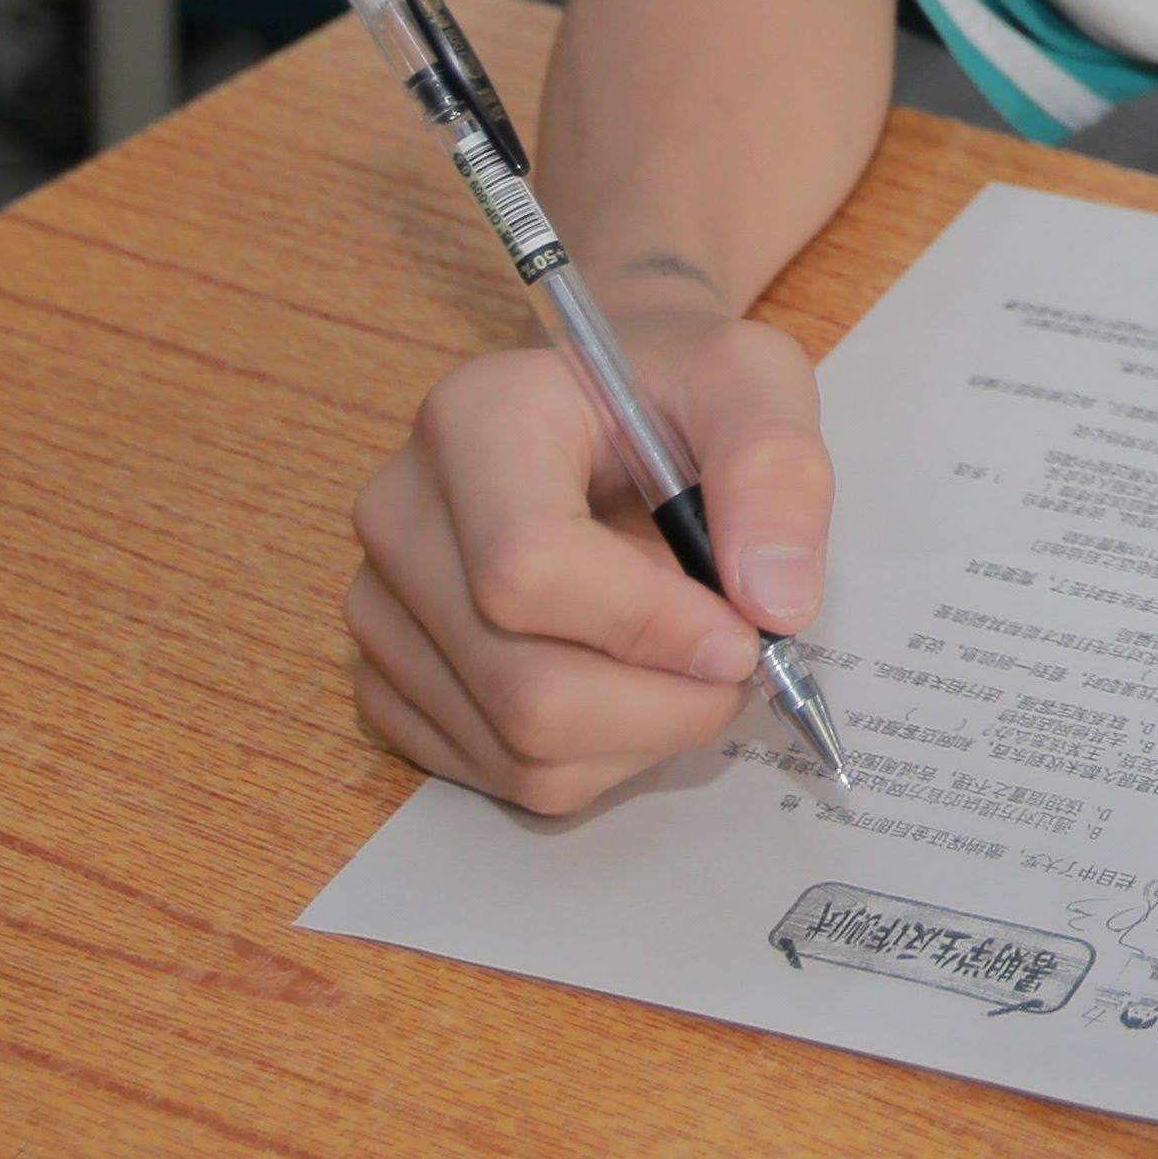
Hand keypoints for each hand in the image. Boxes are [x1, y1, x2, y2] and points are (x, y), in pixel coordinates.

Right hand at [346, 298, 833, 813]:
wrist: (609, 413)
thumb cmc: (675, 393)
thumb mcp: (753, 382)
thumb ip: (776, 473)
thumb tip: (774, 603)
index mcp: (474, 420)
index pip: (528, 570)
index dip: (650, 627)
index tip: (743, 637)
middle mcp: (401, 515)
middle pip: (524, 686)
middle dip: (663, 704)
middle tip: (734, 665)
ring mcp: (380, 607)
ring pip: (519, 750)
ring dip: (640, 735)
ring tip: (683, 663)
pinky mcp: (387, 680)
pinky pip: (499, 776)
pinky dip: (594, 759)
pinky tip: (627, 686)